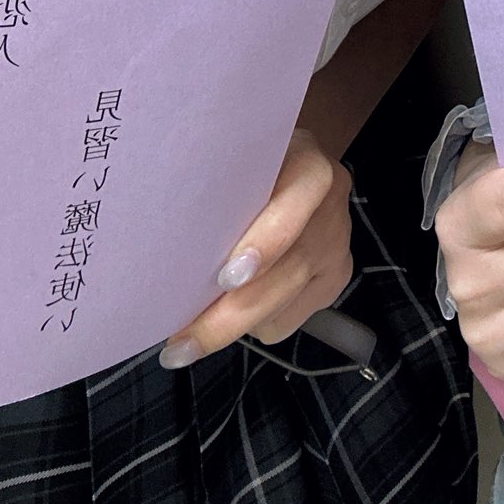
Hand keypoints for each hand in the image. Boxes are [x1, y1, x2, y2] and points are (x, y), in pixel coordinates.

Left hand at [158, 127, 353, 366]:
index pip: (298, 197)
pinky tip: (231, 313)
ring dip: (235, 325)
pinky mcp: (335, 277)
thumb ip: (218, 189)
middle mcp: (330, 201)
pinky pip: (290, 319)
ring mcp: (337, 242)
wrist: (288, 169)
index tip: (225, 277)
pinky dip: (255, 324)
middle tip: (183, 340)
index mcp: (306, 162)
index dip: (266, 241)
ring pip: (286, 302)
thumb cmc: (243, 169)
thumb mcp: (234, 164)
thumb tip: (166, 242)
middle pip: (290, 267)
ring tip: (188, 338)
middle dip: (233, 312)